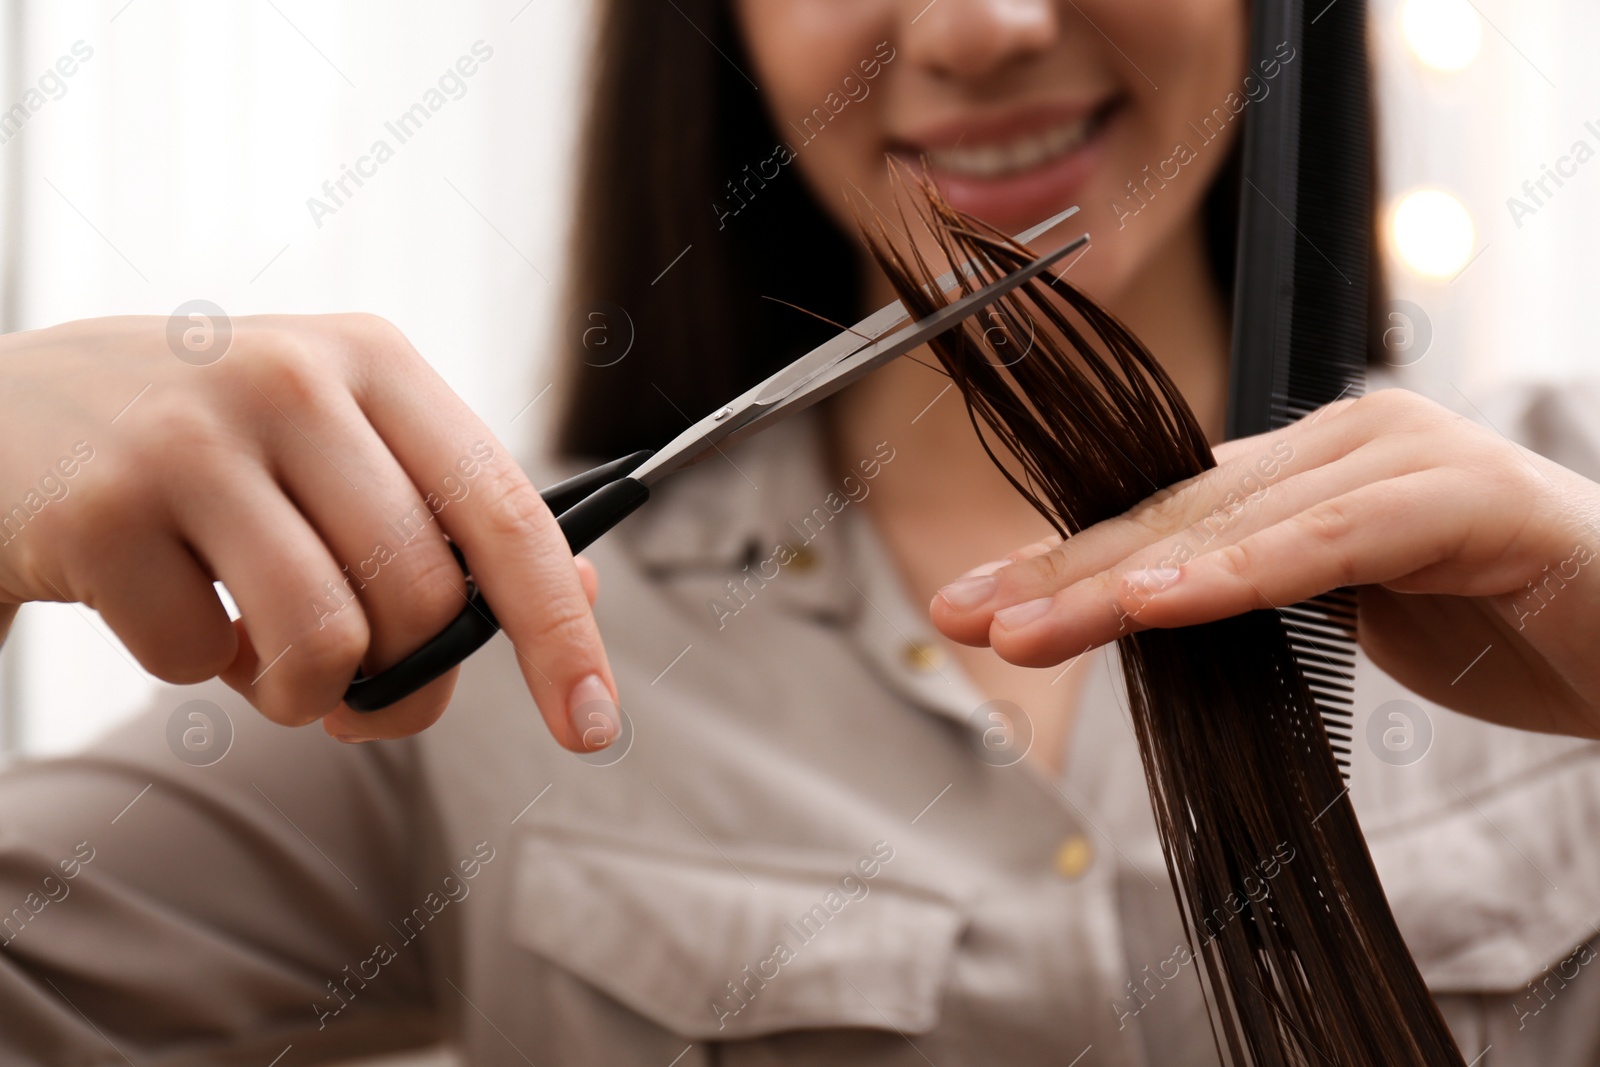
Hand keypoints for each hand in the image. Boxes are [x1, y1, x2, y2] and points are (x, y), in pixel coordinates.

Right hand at [0, 314, 617, 748]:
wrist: (12, 407)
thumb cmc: (219, 444)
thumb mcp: (343, 442)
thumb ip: (454, 515)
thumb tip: (582, 597)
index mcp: (378, 361)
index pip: (507, 514)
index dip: (561, 632)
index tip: (594, 725)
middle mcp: (293, 380)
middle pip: (421, 597)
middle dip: (404, 677)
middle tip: (362, 685)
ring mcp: (189, 438)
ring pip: (324, 642)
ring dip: (304, 689)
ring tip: (265, 649)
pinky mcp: (98, 509)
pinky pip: (199, 662)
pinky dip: (199, 668)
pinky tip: (171, 604)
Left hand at [931, 390, 1599, 737]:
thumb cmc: (1509, 629)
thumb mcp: (1350, 614)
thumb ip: (1260, 589)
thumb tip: (1150, 608)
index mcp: (1312, 467)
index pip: (1163, 514)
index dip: (1064, 559)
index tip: (972, 605)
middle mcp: (1346, 441)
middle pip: (1175, 513)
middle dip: (1061, 569)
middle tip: (963, 612)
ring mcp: (1404, 457)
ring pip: (1230, 525)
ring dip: (1119, 581)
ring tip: (1024, 623)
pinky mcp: (1463, 500)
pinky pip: (1324, 543)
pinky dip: (1234, 576)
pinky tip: (1151, 604)